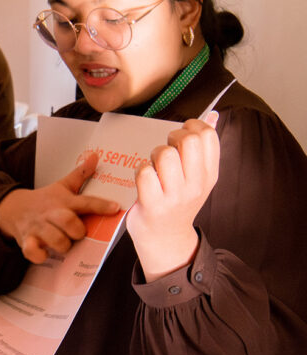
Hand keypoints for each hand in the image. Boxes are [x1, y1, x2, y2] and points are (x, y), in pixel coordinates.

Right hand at [0, 153, 119, 263]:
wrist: (12, 207)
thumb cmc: (44, 200)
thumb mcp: (61, 186)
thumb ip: (80, 174)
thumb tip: (95, 156)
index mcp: (63, 201)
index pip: (85, 202)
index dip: (101, 205)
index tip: (115, 208)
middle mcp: (51, 213)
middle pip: (68, 221)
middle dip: (77, 231)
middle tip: (78, 233)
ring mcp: (38, 227)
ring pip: (55, 239)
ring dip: (63, 245)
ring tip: (63, 244)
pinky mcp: (26, 240)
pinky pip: (33, 251)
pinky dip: (40, 255)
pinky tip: (45, 253)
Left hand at [128, 113, 219, 281]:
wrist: (164, 238)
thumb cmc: (177, 201)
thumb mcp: (198, 176)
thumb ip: (204, 146)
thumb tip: (213, 115)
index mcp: (209, 174)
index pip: (207, 136)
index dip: (192, 126)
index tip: (183, 135)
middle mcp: (196, 184)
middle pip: (187, 141)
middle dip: (172, 137)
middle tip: (167, 149)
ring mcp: (175, 196)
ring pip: (164, 154)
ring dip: (154, 154)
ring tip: (155, 167)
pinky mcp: (153, 204)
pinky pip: (144, 173)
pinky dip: (140, 170)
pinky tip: (144, 179)